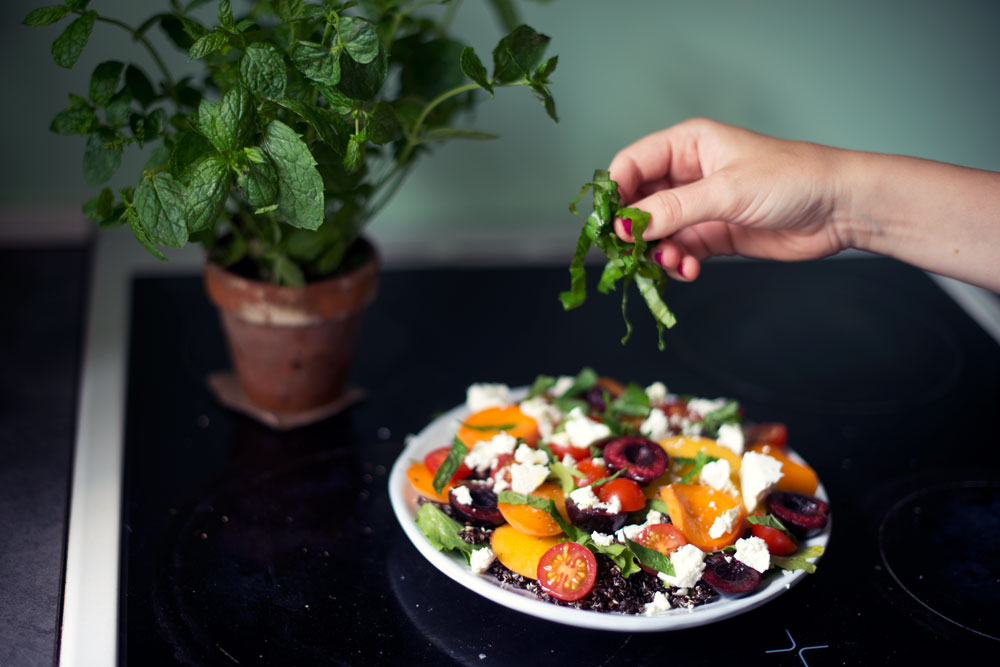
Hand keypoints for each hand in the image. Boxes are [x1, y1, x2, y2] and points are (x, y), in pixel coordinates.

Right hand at [608, 118, 850, 280]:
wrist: (840, 209)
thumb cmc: (791, 180)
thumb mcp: (726, 191)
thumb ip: (673, 210)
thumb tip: (627, 226)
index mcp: (687, 145)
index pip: (631, 164)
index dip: (616, 194)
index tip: (612, 225)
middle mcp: (689, 174)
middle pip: (639, 202)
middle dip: (634, 230)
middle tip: (631, 254)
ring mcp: (700, 207)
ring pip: (657, 232)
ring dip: (657, 252)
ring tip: (672, 263)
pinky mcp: (714, 236)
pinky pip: (680, 251)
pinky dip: (678, 264)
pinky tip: (689, 270)